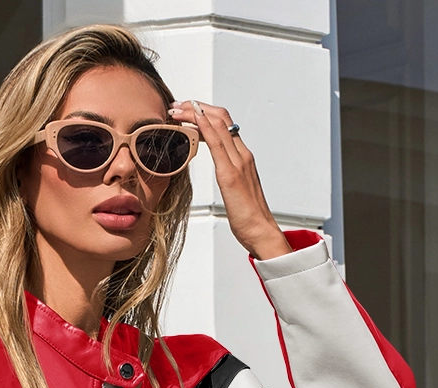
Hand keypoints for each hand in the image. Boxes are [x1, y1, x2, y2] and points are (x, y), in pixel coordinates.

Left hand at [168, 101, 290, 262]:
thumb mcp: (236, 190)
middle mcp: (242, 155)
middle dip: (197, 107)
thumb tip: (221, 172)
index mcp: (243, 158)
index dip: (205, 113)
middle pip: (221, 118)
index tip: (187, 110)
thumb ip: (229, 175)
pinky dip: (204, 126)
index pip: (224, 124)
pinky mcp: (231, 174)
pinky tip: (193, 119)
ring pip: (218, 125)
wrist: (261, 232)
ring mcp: (238, 162)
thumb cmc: (249, 217)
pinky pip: (218, 143)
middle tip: (177, 106)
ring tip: (176, 111)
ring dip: (195, 113)